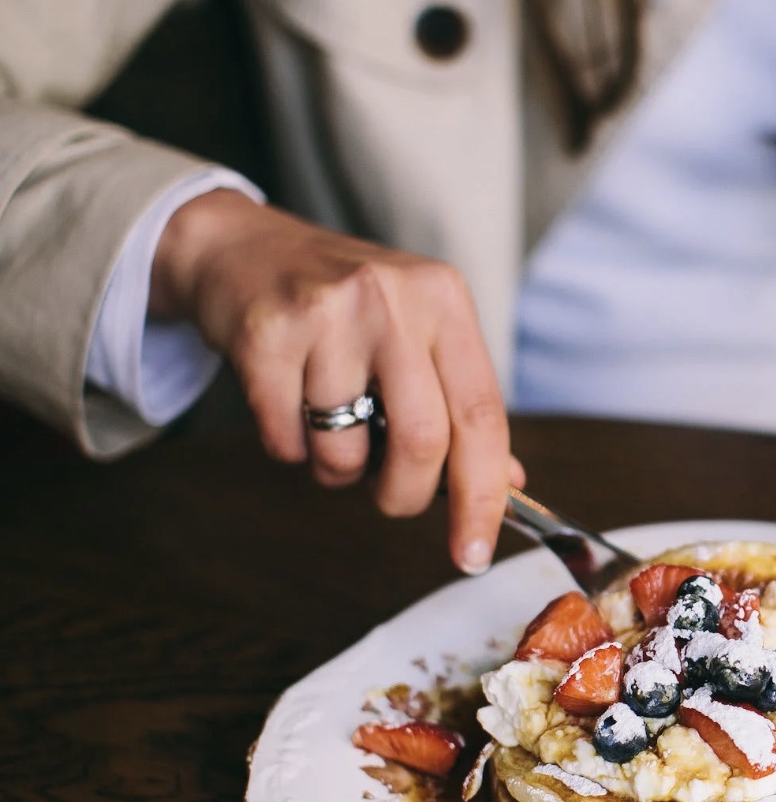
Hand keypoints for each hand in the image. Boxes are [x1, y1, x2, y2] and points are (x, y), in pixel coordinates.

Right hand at [149, 190, 523, 573]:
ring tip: (329, 428)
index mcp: (444, 302)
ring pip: (345, 450)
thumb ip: (461, 406)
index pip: (483, 417)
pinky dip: (289, 448)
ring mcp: (327, 314)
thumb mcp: (417, 334)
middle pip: (421, 442)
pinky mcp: (265, 334)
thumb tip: (508, 484)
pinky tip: (287, 404)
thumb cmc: (344, 307)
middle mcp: (393, 300)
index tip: (474, 553)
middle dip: (405, 495)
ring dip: (338, 469)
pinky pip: (286, 440)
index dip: (483, 497)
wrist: (241, 248)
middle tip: (390, 497)